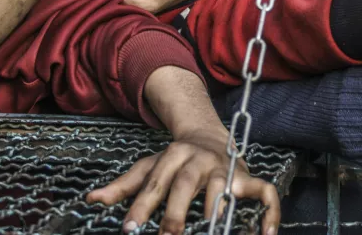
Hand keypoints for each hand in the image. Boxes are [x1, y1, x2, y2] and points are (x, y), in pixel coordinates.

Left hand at [87, 128, 279, 234]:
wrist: (210, 136)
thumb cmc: (176, 160)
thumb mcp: (149, 167)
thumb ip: (124, 186)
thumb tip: (92, 200)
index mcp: (173, 156)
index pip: (154, 183)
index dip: (142, 207)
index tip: (130, 228)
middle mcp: (200, 160)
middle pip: (186, 184)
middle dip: (176, 212)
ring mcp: (226, 168)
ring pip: (224, 185)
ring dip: (218, 206)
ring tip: (213, 227)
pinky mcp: (248, 177)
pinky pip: (265, 193)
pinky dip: (269, 212)